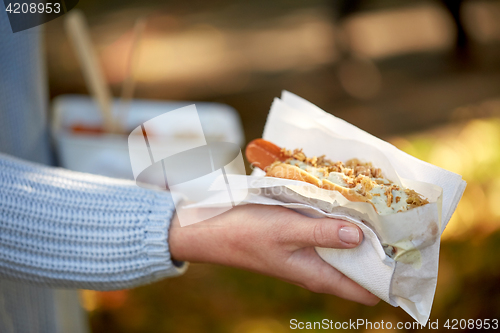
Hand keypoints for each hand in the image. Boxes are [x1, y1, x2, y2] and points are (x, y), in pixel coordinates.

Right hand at [169, 204, 378, 305]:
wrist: (214, 231)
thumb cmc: (248, 233)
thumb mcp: (288, 230)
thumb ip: (324, 234)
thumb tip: (362, 238)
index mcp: (319, 275)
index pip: (368, 291)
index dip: (390, 276)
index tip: (409, 252)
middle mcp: (319, 268)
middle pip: (362, 267)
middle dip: (381, 247)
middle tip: (398, 219)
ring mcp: (310, 253)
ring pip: (348, 248)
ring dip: (361, 231)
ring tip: (377, 206)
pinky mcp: (301, 238)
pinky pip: (331, 234)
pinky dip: (342, 221)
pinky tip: (346, 201)